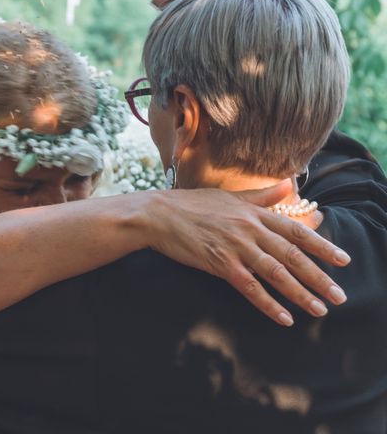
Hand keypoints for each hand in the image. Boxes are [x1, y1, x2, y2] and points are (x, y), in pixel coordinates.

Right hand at [147, 180, 349, 326]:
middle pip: (292, 255)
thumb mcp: (229, 196)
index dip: (321, 246)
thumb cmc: (192, 205)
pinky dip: (268, 304)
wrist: (159, 215)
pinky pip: (250, 287)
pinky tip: (284, 318)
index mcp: (254, 213)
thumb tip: (288, 185)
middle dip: (319, 276)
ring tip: (320, 309)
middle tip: (339, 295)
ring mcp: (236, 247)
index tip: (343, 260)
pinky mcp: (220, 264)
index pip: (295, 231)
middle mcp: (250, 229)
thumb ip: (261, 196)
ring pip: (276, 273)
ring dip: (301, 293)